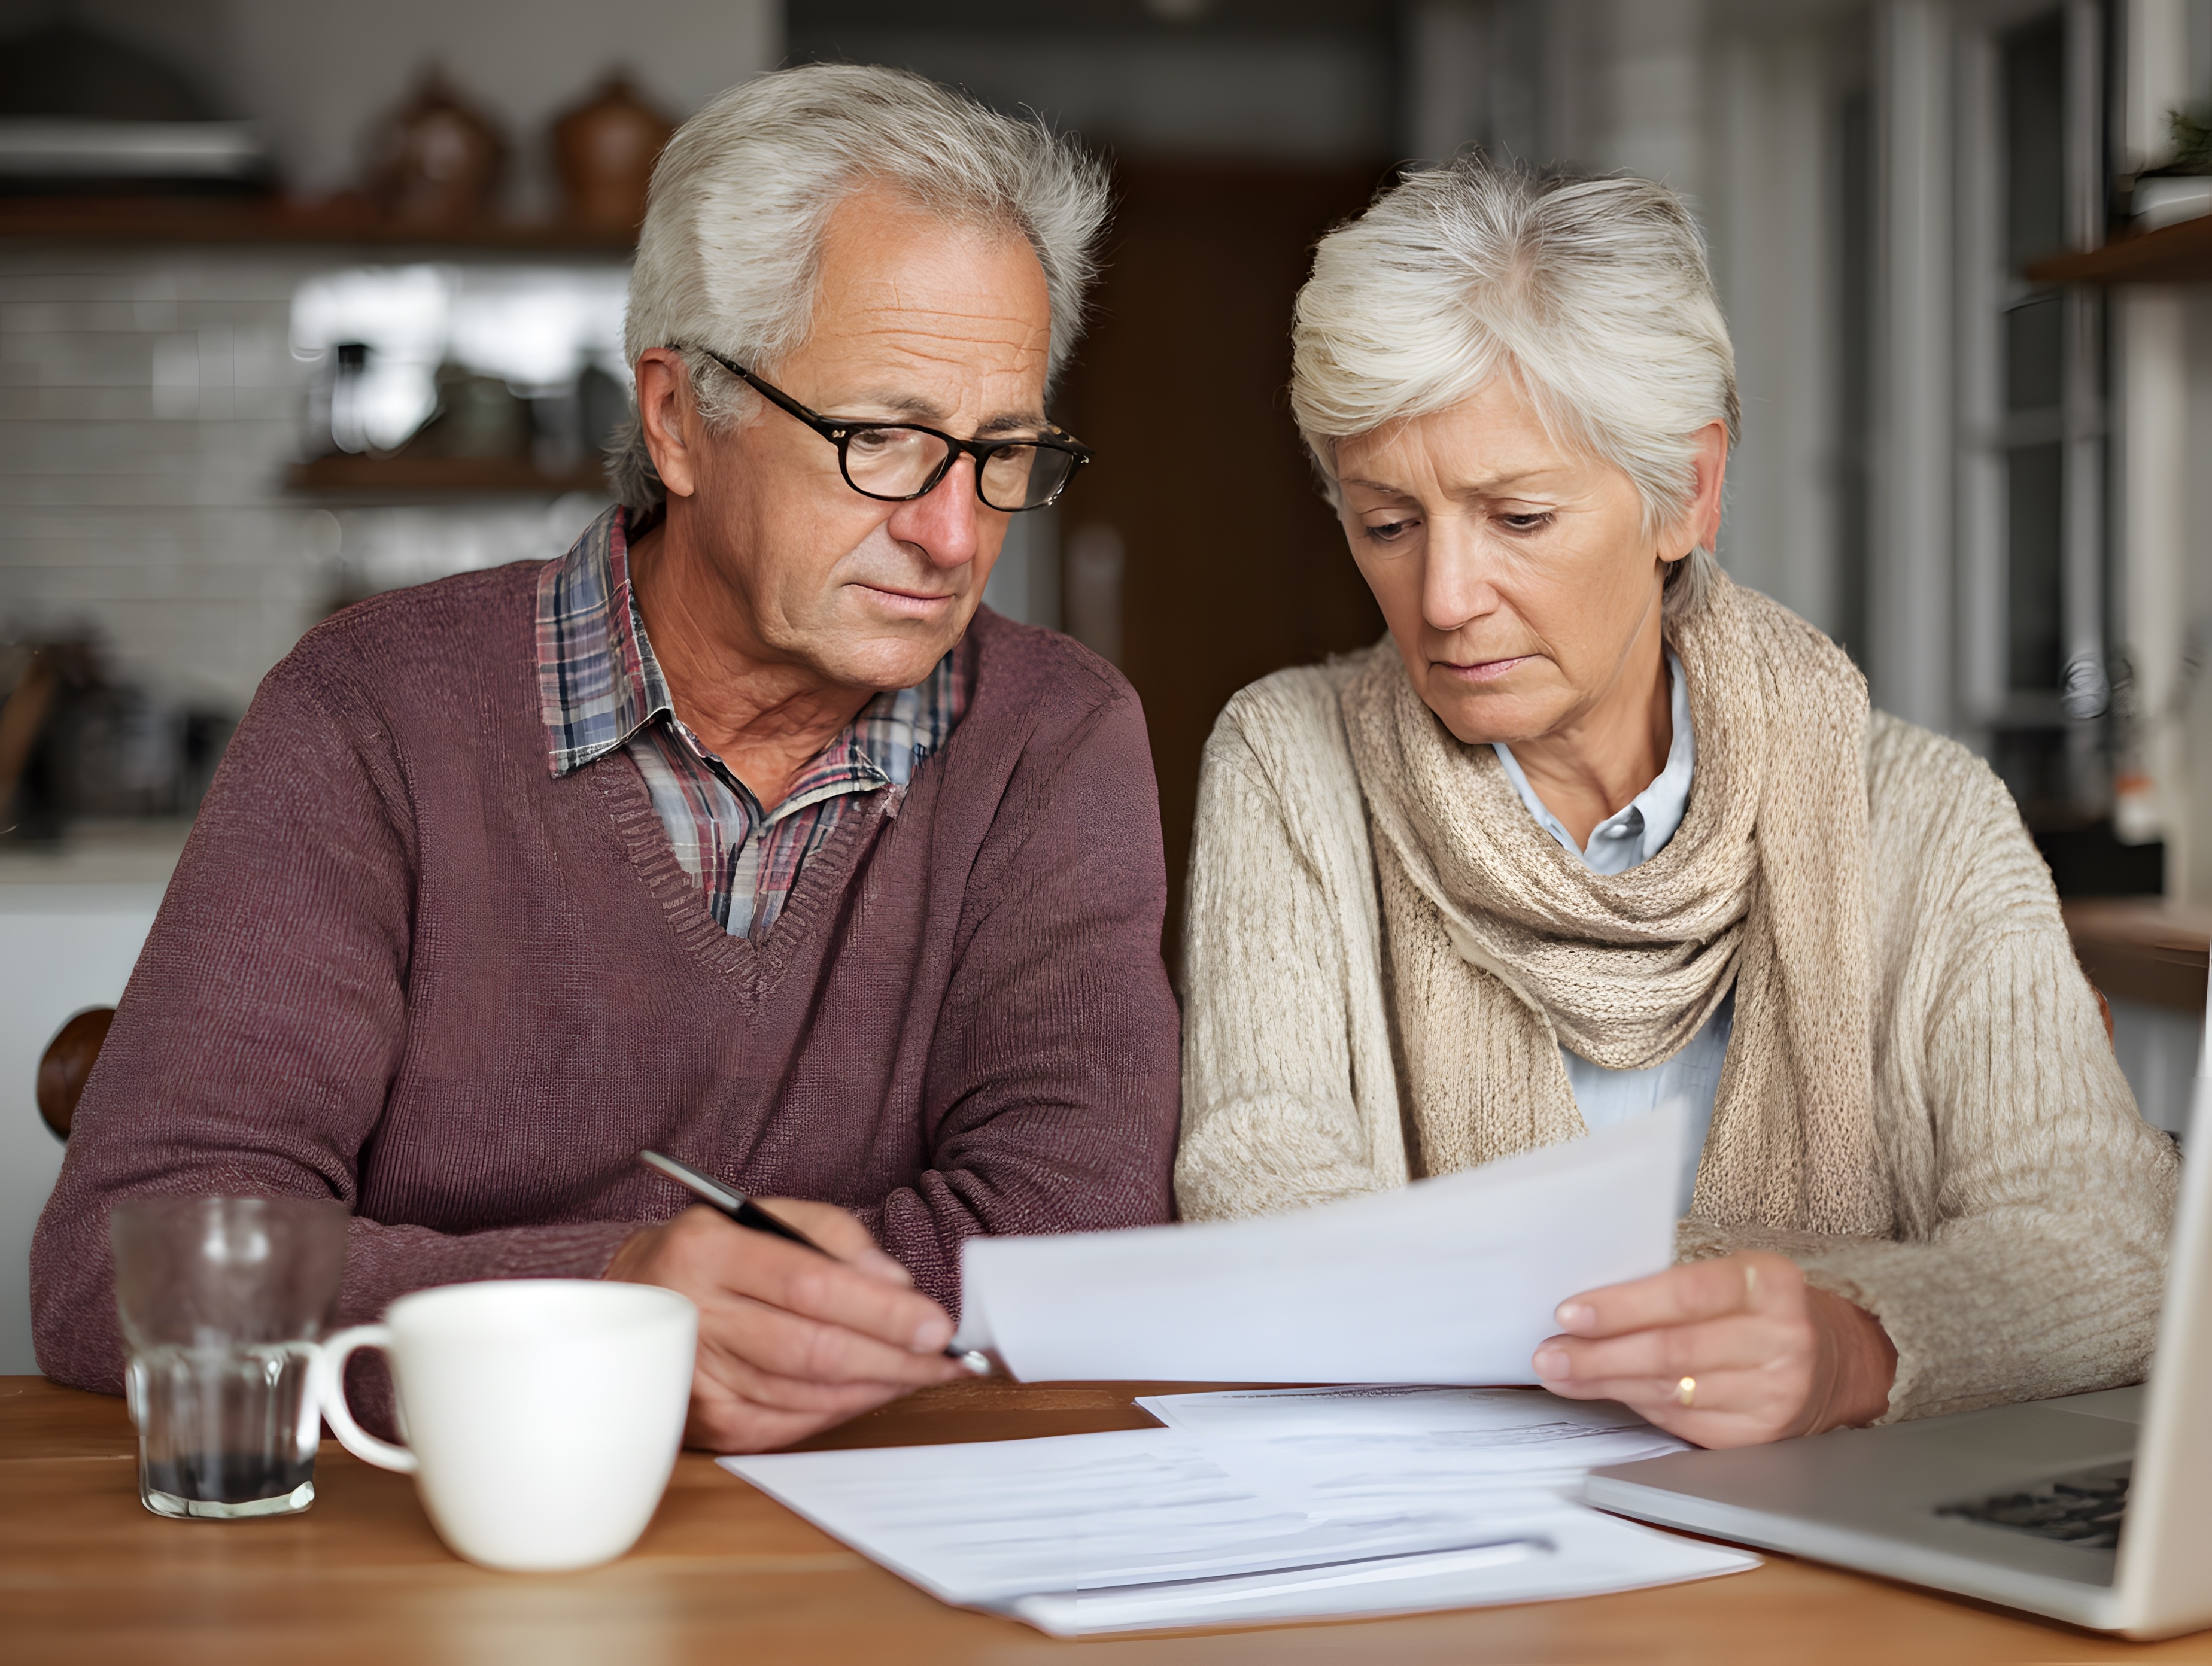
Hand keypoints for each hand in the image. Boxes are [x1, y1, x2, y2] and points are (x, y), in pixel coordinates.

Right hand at [603, 1202, 969, 1452]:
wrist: (629, 1301)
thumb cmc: (712, 1254)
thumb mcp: (763, 1215)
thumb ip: (834, 1237)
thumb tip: (896, 1284)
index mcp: (708, 1251)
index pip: (810, 1286)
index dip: (881, 1311)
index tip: (937, 1324)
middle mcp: (694, 1315)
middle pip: (814, 1349)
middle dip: (894, 1358)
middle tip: (947, 1358)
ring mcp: (697, 1378)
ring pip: (808, 1393)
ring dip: (877, 1386)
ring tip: (922, 1371)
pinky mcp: (707, 1421)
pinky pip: (791, 1424)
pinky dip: (842, 1409)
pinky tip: (873, 1390)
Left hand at [1531, 1252, 1896, 1446]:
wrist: (1832, 1359)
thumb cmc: (1758, 1308)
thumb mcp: (1732, 1278)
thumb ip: (1672, 1286)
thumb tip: (1587, 1307)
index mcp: (1769, 1284)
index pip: (1687, 1294)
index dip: (1624, 1306)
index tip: (1571, 1312)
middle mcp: (1781, 1340)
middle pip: (1674, 1351)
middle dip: (1600, 1354)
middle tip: (1550, 1353)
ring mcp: (1774, 1393)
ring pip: (1672, 1391)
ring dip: (1606, 1383)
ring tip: (1561, 1372)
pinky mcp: (1760, 1435)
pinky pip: (1682, 1420)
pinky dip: (1637, 1404)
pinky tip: (1607, 1392)